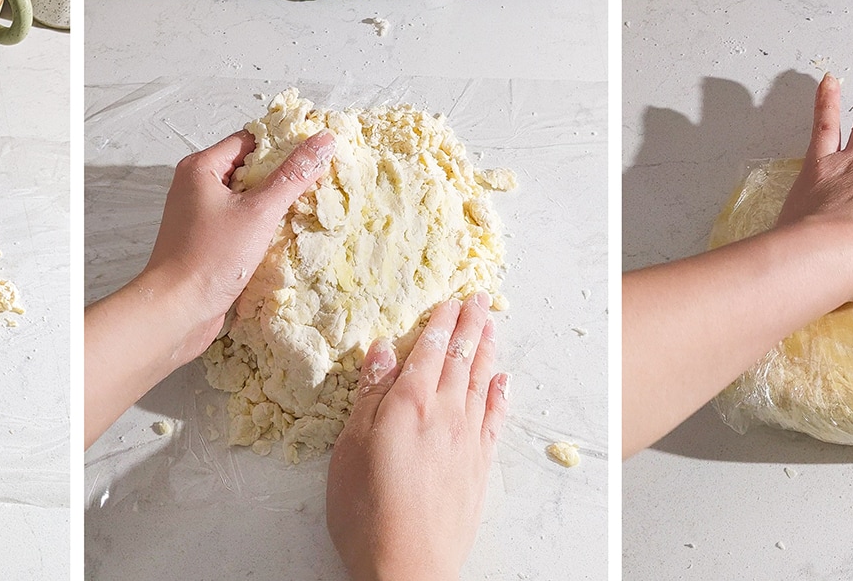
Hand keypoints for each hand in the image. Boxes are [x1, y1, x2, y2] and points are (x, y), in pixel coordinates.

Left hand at [84, 129, 333, 448]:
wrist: (176, 310)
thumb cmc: (211, 257)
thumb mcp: (259, 212)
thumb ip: (292, 175)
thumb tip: (323, 140)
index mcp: (201, 168)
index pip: (249, 140)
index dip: (283, 143)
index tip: (317, 150)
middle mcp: (196, 186)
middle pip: (248, 168)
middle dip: (282, 175)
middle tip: (321, 179)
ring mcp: (199, 216)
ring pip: (245, 198)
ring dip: (274, 203)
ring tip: (311, 205)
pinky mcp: (206, 242)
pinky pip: (240, 222)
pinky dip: (262, 226)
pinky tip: (287, 234)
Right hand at [327, 293, 509, 580]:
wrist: (408, 566)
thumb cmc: (367, 512)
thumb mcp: (351, 449)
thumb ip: (370, 398)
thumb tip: (382, 352)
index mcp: (410, 405)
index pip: (430, 352)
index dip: (441, 323)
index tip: (451, 300)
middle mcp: (445, 415)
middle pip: (460, 360)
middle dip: (469, 326)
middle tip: (479, 299)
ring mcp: (467, 441)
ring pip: (480, 383)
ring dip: (486, 351)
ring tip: (491, 326)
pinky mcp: (479, 467)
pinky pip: (494, 419)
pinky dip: (498, 395)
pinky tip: (501, 381)